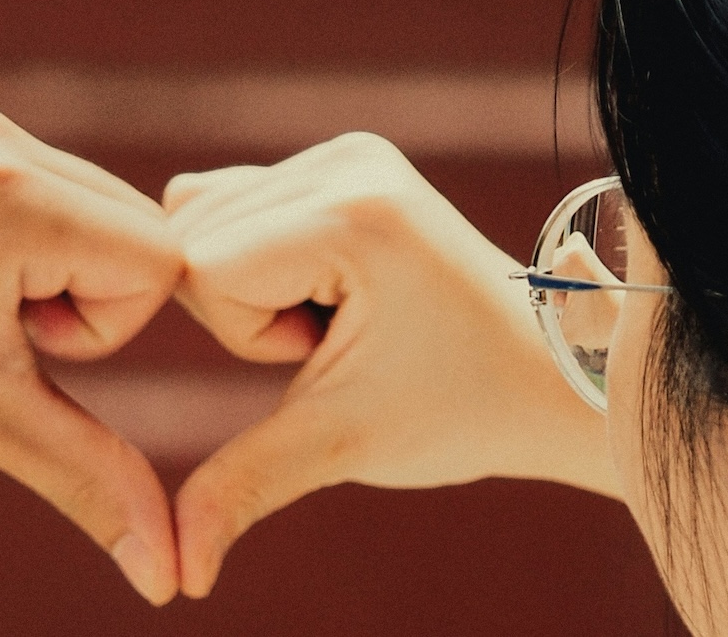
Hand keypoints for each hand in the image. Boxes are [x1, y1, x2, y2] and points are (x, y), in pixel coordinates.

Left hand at [0, 99, 182, 603]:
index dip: (103, 332)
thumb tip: (172, 579)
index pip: (159, 260)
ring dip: (54, 279)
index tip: (10, 350)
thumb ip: (94, 482)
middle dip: (82, 304)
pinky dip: (25, 252)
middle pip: (134, 229)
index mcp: (4, 190)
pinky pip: (43, 194)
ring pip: (92, 213)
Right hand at [164, 133, 615, 597]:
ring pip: (205, 218)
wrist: (552, 375)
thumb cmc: (462, 410)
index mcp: (351, 211)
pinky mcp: (347, 158)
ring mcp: (349, 150)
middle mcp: (346, 158)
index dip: (248, 337)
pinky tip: (333, 291)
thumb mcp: (342, 444)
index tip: (333, 352)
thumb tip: (174, 578)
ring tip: (343, 316)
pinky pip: (237, 203)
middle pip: (196, 236)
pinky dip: (261, 258)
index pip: (200, 269)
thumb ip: (243, 486)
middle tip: (343, 338)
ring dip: (253, 286)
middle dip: (248, 310)